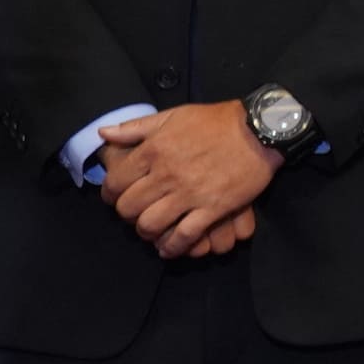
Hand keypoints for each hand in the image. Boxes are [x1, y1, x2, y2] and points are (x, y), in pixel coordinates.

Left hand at [103, 102, 278, 252]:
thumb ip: (136, 126)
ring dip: (146, 231)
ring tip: (152, 229)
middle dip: (127, 214)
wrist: (260, 130)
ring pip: (151, 225)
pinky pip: (184, 236)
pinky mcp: (213, 208)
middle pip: (129, 208)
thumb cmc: (216, 121)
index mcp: (154, 151)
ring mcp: (189, 193)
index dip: (110, 194)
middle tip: (136, 212)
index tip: (116, 196)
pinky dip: (173, 246)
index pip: (115, 183)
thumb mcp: (174, 115)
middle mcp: (166, 175)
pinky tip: (169, 248)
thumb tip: (104, 133)